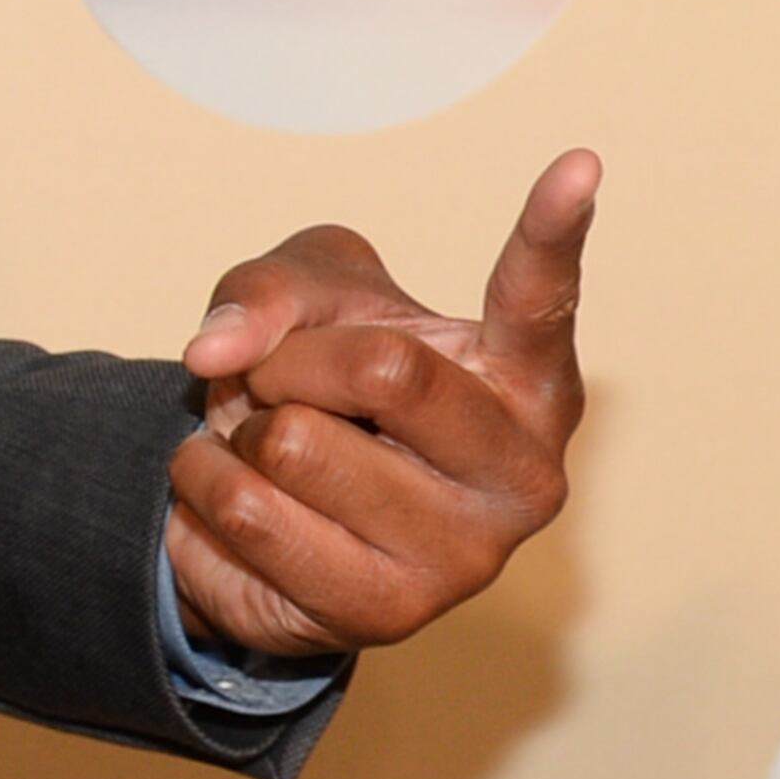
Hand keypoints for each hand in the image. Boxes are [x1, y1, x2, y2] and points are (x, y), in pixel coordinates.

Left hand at [165, 148, 597, 663]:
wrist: (284, 517)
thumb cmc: (324, 387)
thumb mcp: (300, 304)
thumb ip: (266, 293)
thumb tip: (217, 352)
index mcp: (529, 382)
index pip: (540, 300)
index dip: (552, 231)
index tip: (580, 161)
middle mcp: (523, 476)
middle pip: (383, 370)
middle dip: (288, 361)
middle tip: (278, 382)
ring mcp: (460, 560)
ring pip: (288, 446)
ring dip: (234, 433)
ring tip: (265, 448)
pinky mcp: (379, 617)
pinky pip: (237, 516)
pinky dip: (199, 488)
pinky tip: (236, 500)